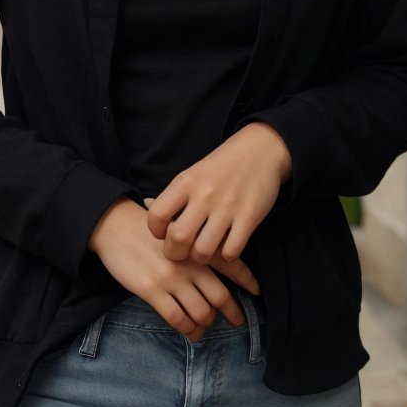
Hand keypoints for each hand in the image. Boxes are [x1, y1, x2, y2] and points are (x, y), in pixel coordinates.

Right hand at [87, 197, 259, 341]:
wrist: (114, 225)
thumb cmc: (145, 227)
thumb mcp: (177, 228)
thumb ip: (196, 243)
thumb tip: (216, 254)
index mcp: (197, 246)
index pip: (231, 264)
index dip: (247, 280)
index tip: (256, 291)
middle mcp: (189, 264)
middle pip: (220, 296)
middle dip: (232, 312)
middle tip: (237, 321)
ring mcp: (171, 278)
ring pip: (200, 312)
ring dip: (205, 324)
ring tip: (205, 327)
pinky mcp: (152, 291)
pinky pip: (177, 318)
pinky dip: (187, 330)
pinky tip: (189, 333)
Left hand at [145, 122, 291, 265]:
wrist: (259, 150)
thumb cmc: (221, 167)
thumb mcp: (192, 174)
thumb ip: (173, 194)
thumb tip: (146, 204)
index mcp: (185, 182)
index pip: (157, 215)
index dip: (156, 231)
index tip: (164, 234)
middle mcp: (204, 195)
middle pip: (178, 239)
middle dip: (176, 253)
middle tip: (182, 252)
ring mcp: (228, 207)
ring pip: (204, 251)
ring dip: (202, 257)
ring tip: (204, 250)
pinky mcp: (250, 217)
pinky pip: (231, 251)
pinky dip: (227, 255)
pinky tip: (227, 246)